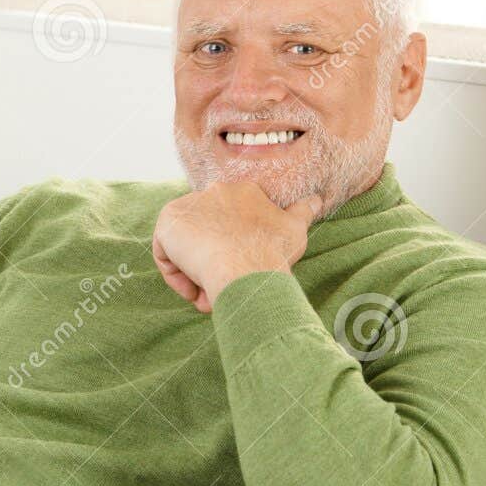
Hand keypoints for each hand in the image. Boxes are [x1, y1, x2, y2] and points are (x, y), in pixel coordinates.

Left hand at [152, 181, 320, 312]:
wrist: (245, 268)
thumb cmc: (272, 253)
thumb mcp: (295, 229)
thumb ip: (304, 212)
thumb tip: (318, 199)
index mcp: (243, 191)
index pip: (231, 224)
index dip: (237, 251)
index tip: (243, 270)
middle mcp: (214, 190)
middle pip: (210, 236)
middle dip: (216, 264)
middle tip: (225, 288)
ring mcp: (189, 205)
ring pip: (189, 247)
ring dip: (198, 273)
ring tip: (212, 294)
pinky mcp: (168, 222)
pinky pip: (166, 254)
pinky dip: (178, 277)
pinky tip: (196, 291)